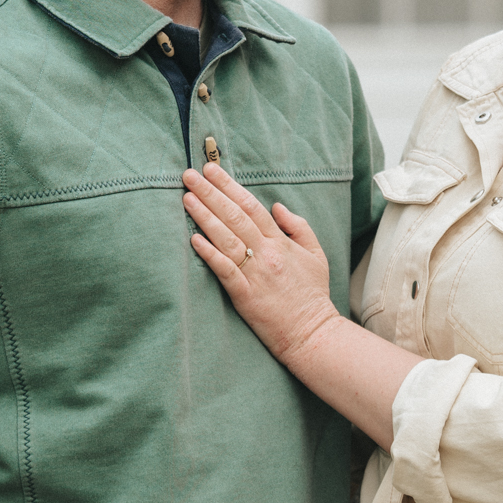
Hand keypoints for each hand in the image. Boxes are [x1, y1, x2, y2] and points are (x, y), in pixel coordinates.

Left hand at [182, 164, 338, 369]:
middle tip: (190, 174)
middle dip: (210, 192)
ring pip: (226, 238)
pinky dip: (209, 254)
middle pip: (235, 216)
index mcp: (281, 241)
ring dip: (204, 216)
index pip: (251, 206)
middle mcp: (267, 253)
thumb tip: (277, 206)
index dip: (230, 186)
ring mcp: (256, 274)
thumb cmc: (312, 295)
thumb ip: (298, 226)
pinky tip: (194, 239)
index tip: (211, 170)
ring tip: (186, 198)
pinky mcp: (245, 296)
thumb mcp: (315, 254)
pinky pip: (225, 271)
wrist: (313, 333)